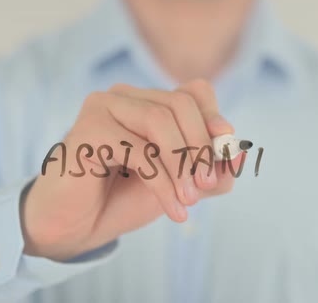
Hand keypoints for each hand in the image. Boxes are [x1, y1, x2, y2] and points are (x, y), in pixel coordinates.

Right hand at [20, 80, 243, 260]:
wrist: (75, 226)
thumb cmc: (123, 198)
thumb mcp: (179, 184)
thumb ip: (211, 171)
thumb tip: (242, 154)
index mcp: (146, 101)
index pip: (194, 92)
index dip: (214, 121)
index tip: (224, 159)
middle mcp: (125, 96)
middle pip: (181, 103)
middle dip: (201, 147)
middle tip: (205, 186)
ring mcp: (103, 107)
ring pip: (160, 120)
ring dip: (183, 164)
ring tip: (188, 200)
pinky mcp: (88, 129)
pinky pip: (140, 150)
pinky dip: (164, 183)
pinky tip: (174, 210)